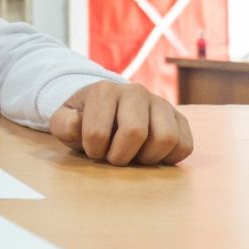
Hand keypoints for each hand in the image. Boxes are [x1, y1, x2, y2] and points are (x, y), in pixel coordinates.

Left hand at [48, 81, 192, 165]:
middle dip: (121, 156)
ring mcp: (161, 103)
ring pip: (167, 138)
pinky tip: (151, 154)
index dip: (94, 150)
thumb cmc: (84, 120)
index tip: (92, 149)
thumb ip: (63, 123)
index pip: (98, 133)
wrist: (105, 110)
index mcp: (104, 91)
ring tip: (134, 156)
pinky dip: (169, 158)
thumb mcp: (64, 121)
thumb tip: (78, 123)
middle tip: (114, 157)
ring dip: (148, 158)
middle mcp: (136, 91)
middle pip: (135, 133)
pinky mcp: (179, 118)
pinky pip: (185, 145)